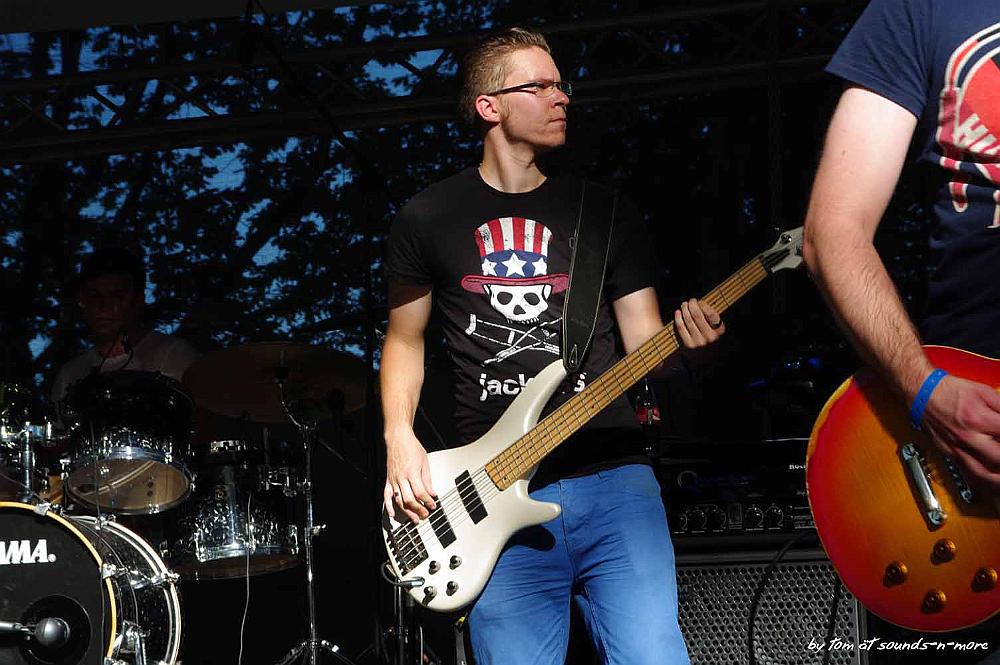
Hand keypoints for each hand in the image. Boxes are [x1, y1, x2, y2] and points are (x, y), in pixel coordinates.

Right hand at [383, 428, 436, 522]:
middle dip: (418, 509)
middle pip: (409, 499)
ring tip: (414, 519)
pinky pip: (387, 496)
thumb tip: (432, 493)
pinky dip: (389, 506)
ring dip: (407, 511)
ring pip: (399, 500)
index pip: (420, 492)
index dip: (427, 501)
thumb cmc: (411, 447)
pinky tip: (393, 514)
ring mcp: (393, 480)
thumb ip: (427, 479)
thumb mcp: (424, 462)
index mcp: (412, 472)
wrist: (398, 439)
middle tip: (425, 515)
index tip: (433, 505)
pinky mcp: (388, 480)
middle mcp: (401, 477)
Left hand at [674, 298, 725, 349]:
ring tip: (684, 305)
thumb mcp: (716, 330)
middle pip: (697, 315)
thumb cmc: (710, 339)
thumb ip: (711, 318)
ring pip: (688, 320)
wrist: (704, 359)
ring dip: (685, 309)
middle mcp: (710, 337)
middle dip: (692, 305)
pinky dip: (678, 318)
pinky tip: (678, 313)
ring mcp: (699, 341)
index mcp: (719, 331)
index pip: (711, 313)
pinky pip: (681, 327)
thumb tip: (699, 303)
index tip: (698, 301)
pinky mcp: (688, 345)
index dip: (702, 304)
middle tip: (690, 301)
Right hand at [921, 375, 999, 491]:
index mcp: (978, 419)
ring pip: (982, 474)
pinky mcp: (950, 453)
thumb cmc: (951, 391)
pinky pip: (968, 473)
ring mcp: (957, 448)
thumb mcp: (984, 392)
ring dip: (998, 480)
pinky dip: (983, 482)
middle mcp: (967, 437)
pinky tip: (992, 483)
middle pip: (998, 460)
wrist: (922, 393)